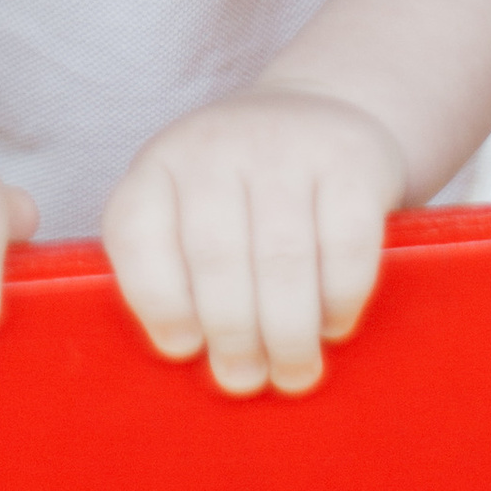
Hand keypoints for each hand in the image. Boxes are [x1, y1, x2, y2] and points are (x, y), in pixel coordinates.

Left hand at [102, 89, 407, 397]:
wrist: (322, 109)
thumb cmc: (245, 194)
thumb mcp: (190, 208)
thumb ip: (177, 271)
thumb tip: (191, 364)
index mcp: (160, 166)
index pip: (138, 235)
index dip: (157, 304)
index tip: (182, 349)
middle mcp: (216, 145)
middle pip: (216, 258)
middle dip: (232, 337)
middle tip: (246, 381)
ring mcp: (286, 145)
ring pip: (282, 258)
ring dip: (287, 335)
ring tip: (293, 374)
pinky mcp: (352, 159)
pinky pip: (345, 247)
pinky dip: (339, 301)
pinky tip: (334, 326)